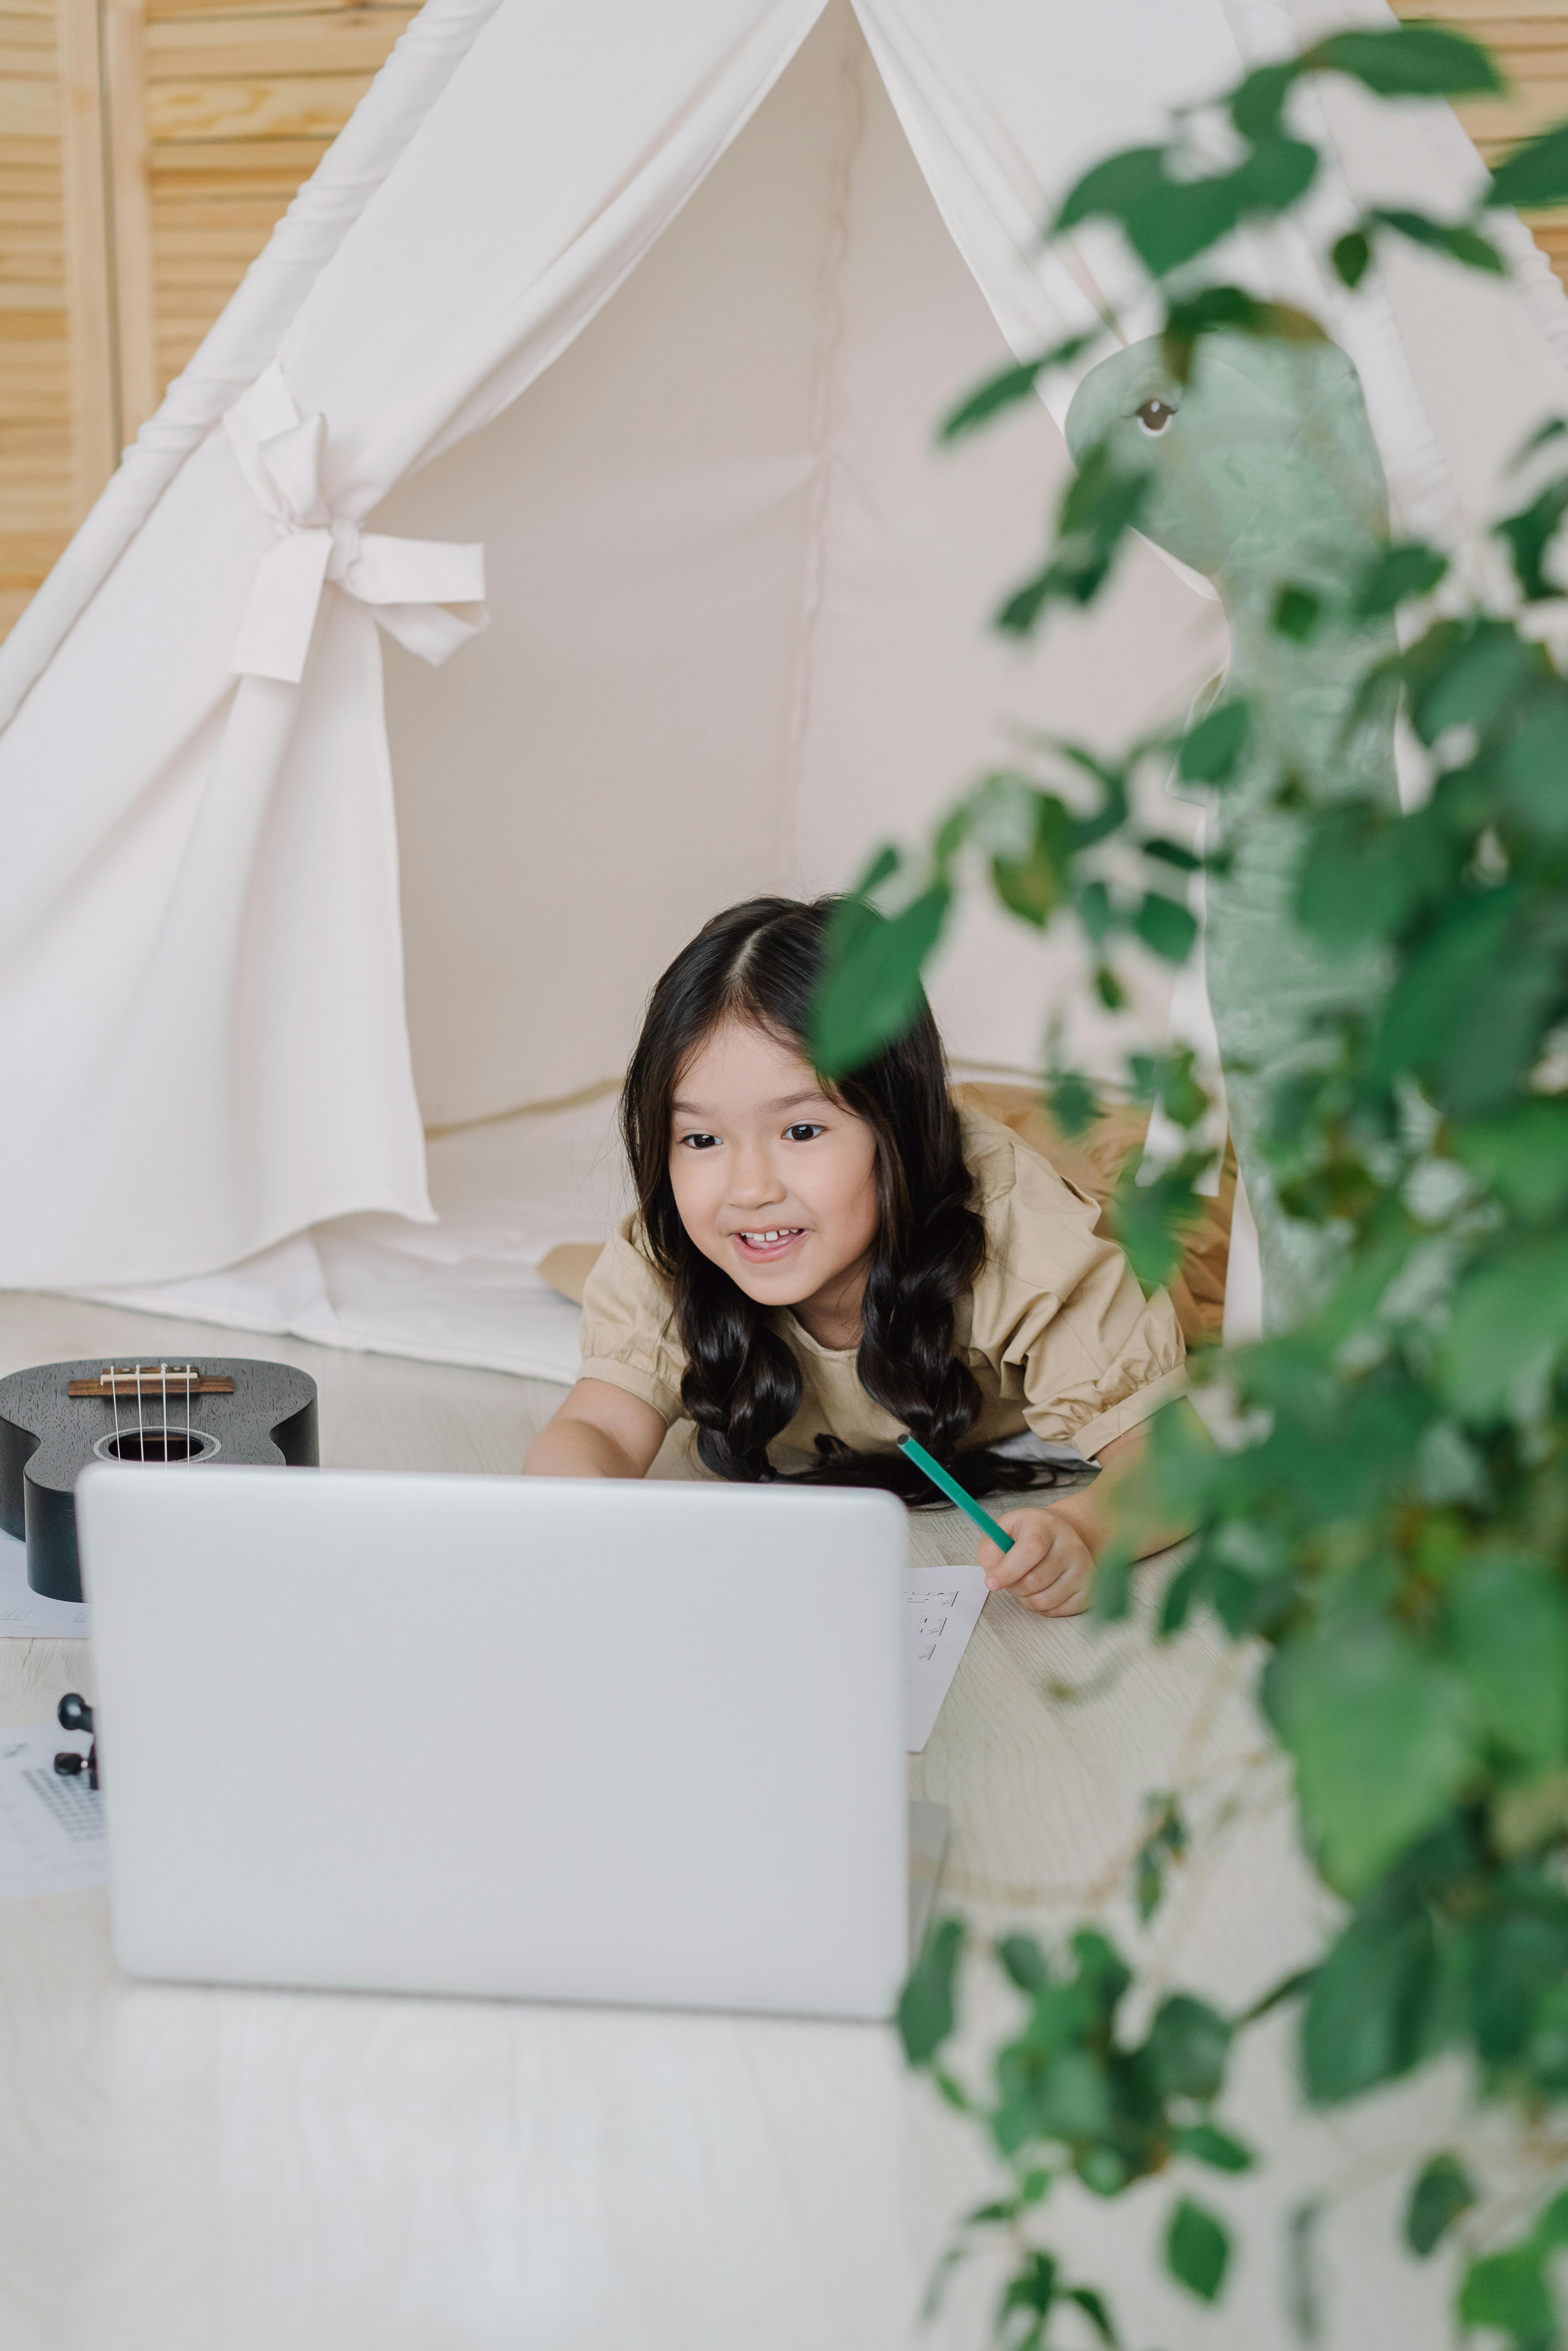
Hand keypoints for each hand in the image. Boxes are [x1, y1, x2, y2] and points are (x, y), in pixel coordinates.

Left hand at [978, 1506, 1094, 1616]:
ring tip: (1025, 1583)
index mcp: (1046, 1526)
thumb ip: (991, 1551)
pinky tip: (1041, 1590)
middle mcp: (1070, 1546)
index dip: (1008, 1570)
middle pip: (1034, 1581)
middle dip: (1013, 1586)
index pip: (1030, 1550)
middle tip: (1009, 1579)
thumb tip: (993, 1578)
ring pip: (1043, 1601)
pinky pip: (1055, 1612)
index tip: (991, 1582)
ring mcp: (1083, 1570)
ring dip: (1025, 1598)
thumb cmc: (1027, 1535)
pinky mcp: (1088, 1591)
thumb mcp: (1003, 1530)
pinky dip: (1041, 1607)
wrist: (1061, 1537)